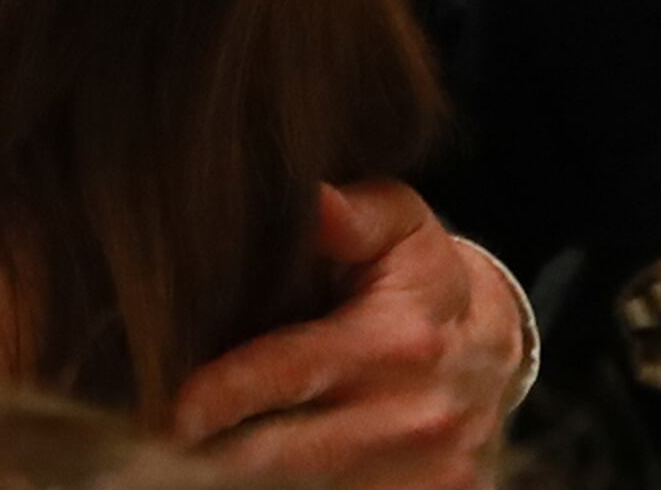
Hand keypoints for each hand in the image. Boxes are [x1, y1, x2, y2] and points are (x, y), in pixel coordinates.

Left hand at [172, 183, 521, 489]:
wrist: (498, 350)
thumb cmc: (424, 278)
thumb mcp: (399, 225)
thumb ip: (352, 215)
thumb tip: (311, 200)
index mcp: (398, 343)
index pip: (292, 374)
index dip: (226, 393)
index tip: (173, 408)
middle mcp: (416, 417)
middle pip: (287, 454)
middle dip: (219, 448)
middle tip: (162, 437)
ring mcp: (430, 472)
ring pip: (309, 489)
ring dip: (247, 477)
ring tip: (197, 455)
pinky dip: (293, 489)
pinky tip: (254, 469)